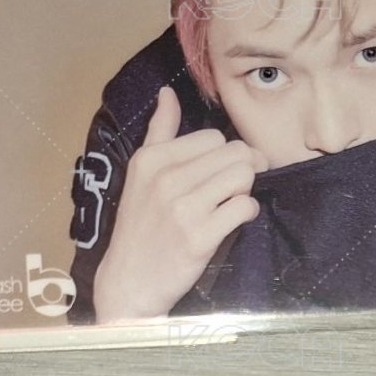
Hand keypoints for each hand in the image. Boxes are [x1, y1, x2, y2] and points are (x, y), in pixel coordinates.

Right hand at [93, 85, 267, 322]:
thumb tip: (168, 93)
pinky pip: (244, 207)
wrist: (130, 282)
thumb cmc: (140, 227)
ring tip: (227, 205)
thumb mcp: (140, 174)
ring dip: (243, 191)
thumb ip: (159, 132)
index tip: (217, 173)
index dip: (223, 155)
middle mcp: (166, 179)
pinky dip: (245, 213)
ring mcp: (183, 209)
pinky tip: (231, 221)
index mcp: (152, 159)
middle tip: (230, 189)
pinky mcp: (199, 237)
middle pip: (234, 153)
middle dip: (241, 170)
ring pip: (243, 177)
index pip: (214, 137)